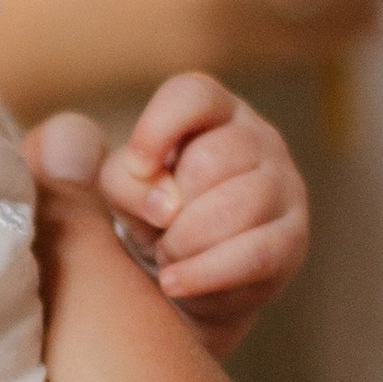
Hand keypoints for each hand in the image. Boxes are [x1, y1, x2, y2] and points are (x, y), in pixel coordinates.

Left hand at [73, 74, 307, 356]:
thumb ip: (90, 167)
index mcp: (212, 111)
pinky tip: (172, 284)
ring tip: (168, 256)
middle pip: (214, 158)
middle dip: (171, 206)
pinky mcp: (292, 239)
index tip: (138, 166)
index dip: (159, 129)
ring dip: (187, 241)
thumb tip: (114, 159)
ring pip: (238, 205)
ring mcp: (283, 187)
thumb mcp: (114, 189)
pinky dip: (205, 272)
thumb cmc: (146, 220)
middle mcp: (257, 138)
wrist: (183, 285)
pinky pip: (254, 254)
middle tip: (155, 230)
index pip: (194, 95)